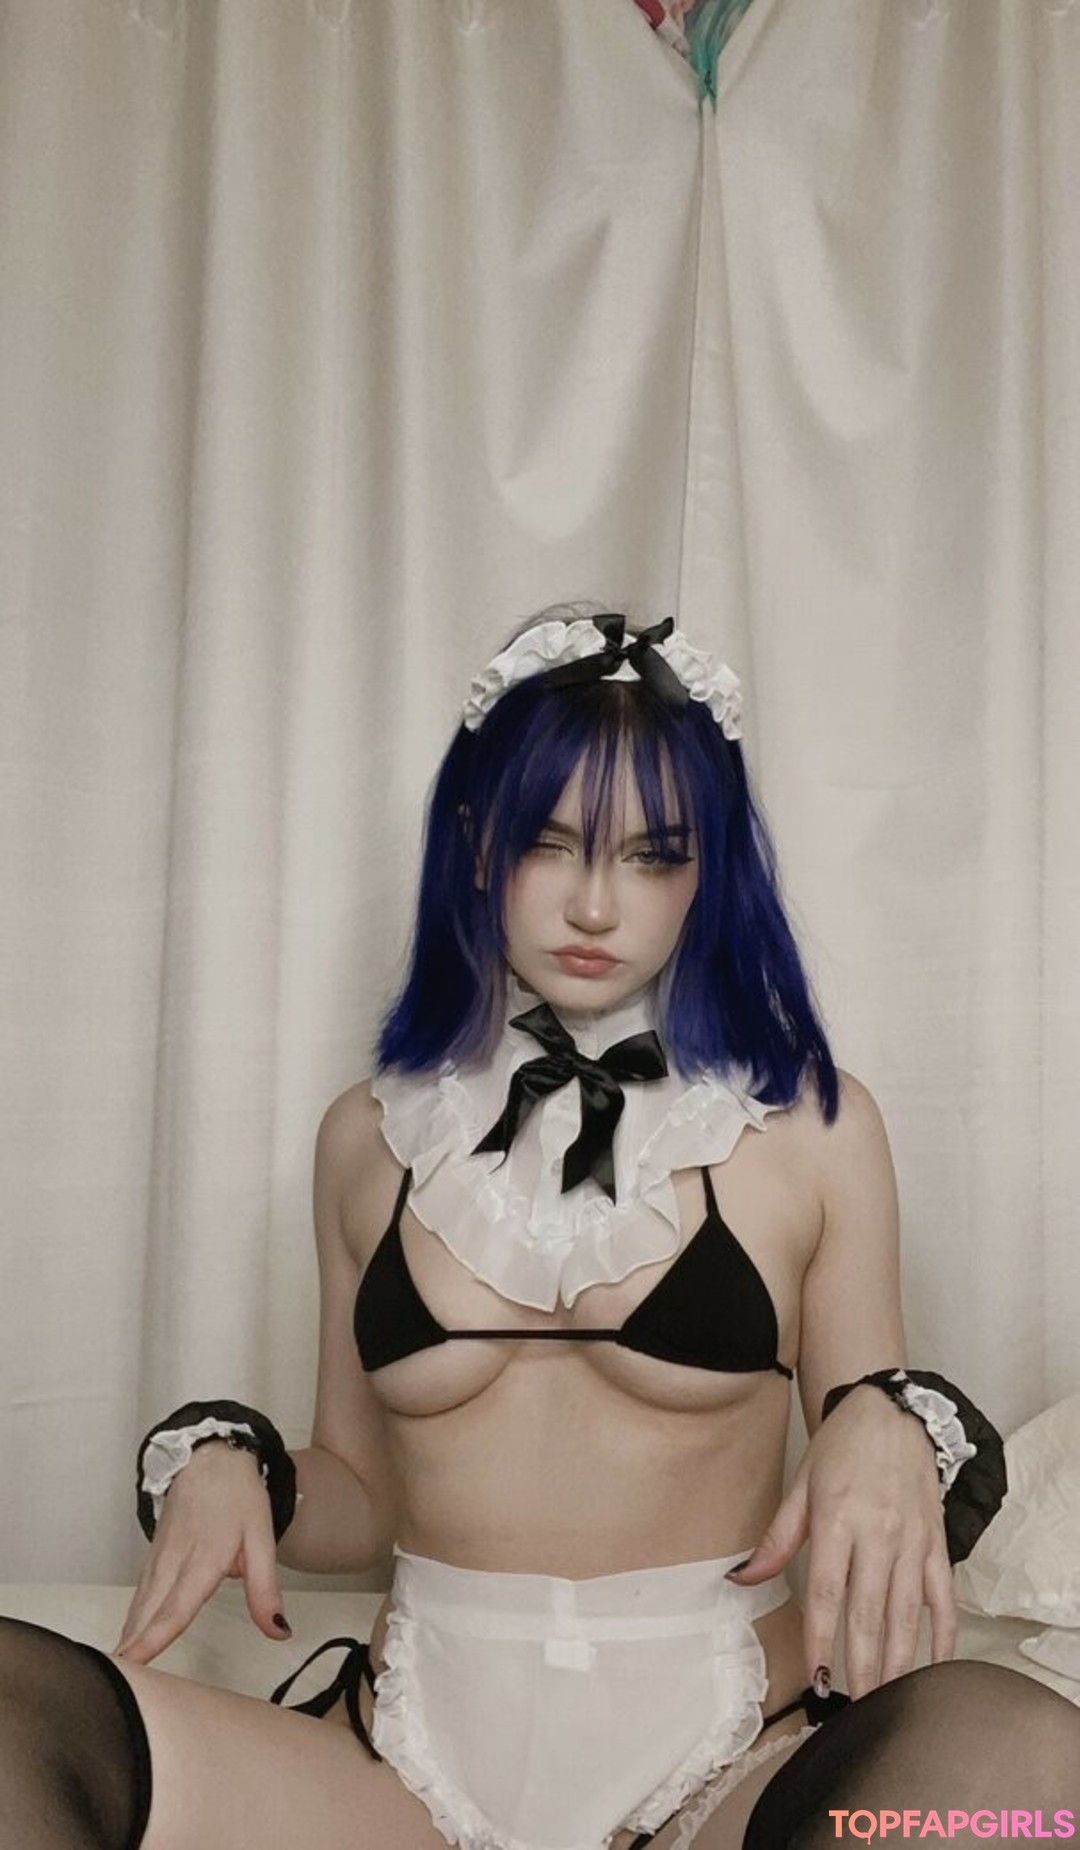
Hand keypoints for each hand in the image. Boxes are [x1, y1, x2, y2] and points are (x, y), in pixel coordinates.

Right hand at [116, 1441, 290, 1663]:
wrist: (210, 1457)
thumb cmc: (238, 1497)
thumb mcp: (263, 1538)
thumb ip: (266, 1590)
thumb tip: (279, 1632)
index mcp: (203, 1559)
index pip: (177, 1607)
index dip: (155, 1637)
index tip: (133, 1662)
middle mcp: (174, 1563)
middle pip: (149, 1612)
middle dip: (132, 1648)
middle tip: (118, 1685)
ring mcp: (159, 1559)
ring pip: (140, 1606)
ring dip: (128, 1638)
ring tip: (117, 1673)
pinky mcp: (153, 1558)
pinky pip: (140, 1595)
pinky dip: (131, 1621)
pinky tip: (127, 1641)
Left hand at [728, 1387, 955, 1698]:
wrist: (894, 1413)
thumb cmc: (842, 1449)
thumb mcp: (801, 1486)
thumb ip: (776, 1538)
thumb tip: (742, 1578)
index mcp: (838, 1519)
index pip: (828, 1591)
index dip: (821, 1637)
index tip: (816, 1675)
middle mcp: (878, 1534)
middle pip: (868, 1611)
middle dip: (861, 1663)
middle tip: (856, 1705)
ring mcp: (912, 1541)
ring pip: (907, 1612)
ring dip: (897, 1659)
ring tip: (887, 1697)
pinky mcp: (937, 1543)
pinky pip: (943, 1597)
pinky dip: (943, 1635)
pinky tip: (934, 1665)